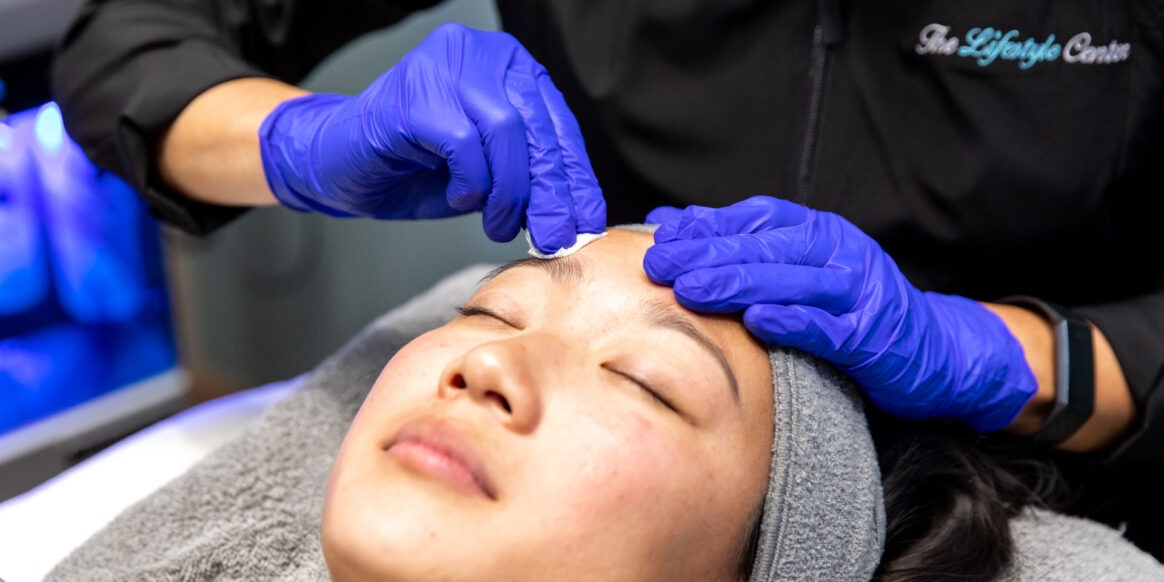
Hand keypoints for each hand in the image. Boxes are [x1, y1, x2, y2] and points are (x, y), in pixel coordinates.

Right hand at [259, 23, 605, 252]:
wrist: (338, 166)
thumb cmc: (414, 167)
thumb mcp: (489, 174)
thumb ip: (529, 179)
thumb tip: (576, 214)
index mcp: (507, 66)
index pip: (556, 122)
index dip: (575, 176)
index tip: (586, 219)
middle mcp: (479, 54)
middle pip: (536, 126)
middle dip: (551, 191)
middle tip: (554, 236)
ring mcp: (444, 67)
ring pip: (506, 131)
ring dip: (509, 191)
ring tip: (498, 225)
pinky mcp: (414, 94)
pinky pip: (463, 144)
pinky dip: (469, 182)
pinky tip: (457, 198)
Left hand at [643, 196, 1036, 431]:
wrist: (934, 349)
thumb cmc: (853, 309)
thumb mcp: (800, 268)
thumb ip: (743, 246)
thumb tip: (672, 222)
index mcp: (819, 232)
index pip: (757, 218)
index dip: (709, 224)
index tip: (664, 235)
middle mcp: (839, 253)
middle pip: (766, 246)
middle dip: (708, 253)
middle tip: (660, 264)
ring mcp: (857, 293)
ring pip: (791, 281)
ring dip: (738, 283)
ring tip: (691, 290)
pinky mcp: (870, 337)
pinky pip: (827, 328)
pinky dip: (793, 322)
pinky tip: (757, 321)